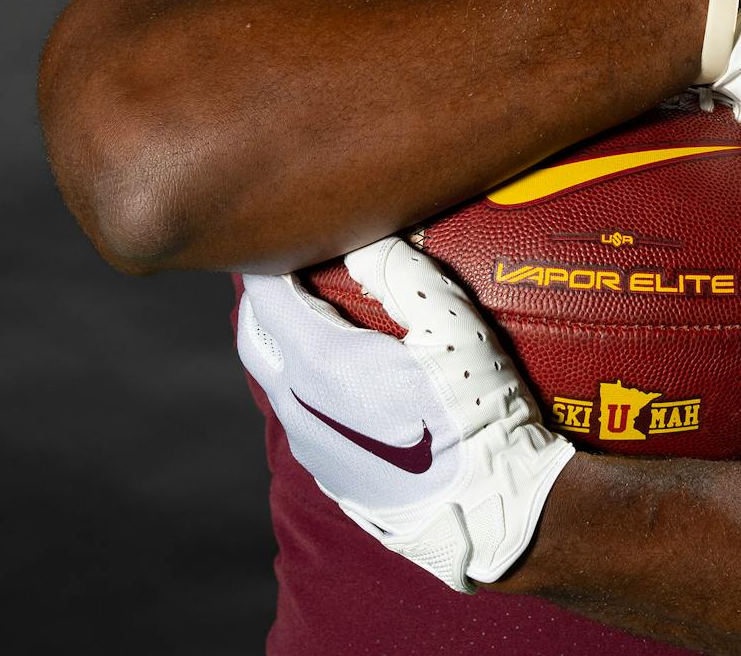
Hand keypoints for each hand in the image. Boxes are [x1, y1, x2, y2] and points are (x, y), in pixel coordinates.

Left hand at [234, 238, 573, 591]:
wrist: (488, 506)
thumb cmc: (475, 410)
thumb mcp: (451, 322)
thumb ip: (398, 269)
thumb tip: (362, 236)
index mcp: (318, 362)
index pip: (264, 293)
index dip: (273, 257)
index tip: (295, 234)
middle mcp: (297, 405)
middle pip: (252, 335)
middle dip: (265, 297)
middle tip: (297, 268)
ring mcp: (308, 445)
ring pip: (276, 378)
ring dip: (288, 342)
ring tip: (327, 317)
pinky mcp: (326, 473)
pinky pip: (300, 414)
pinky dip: (310, 383)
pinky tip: (352, 377)